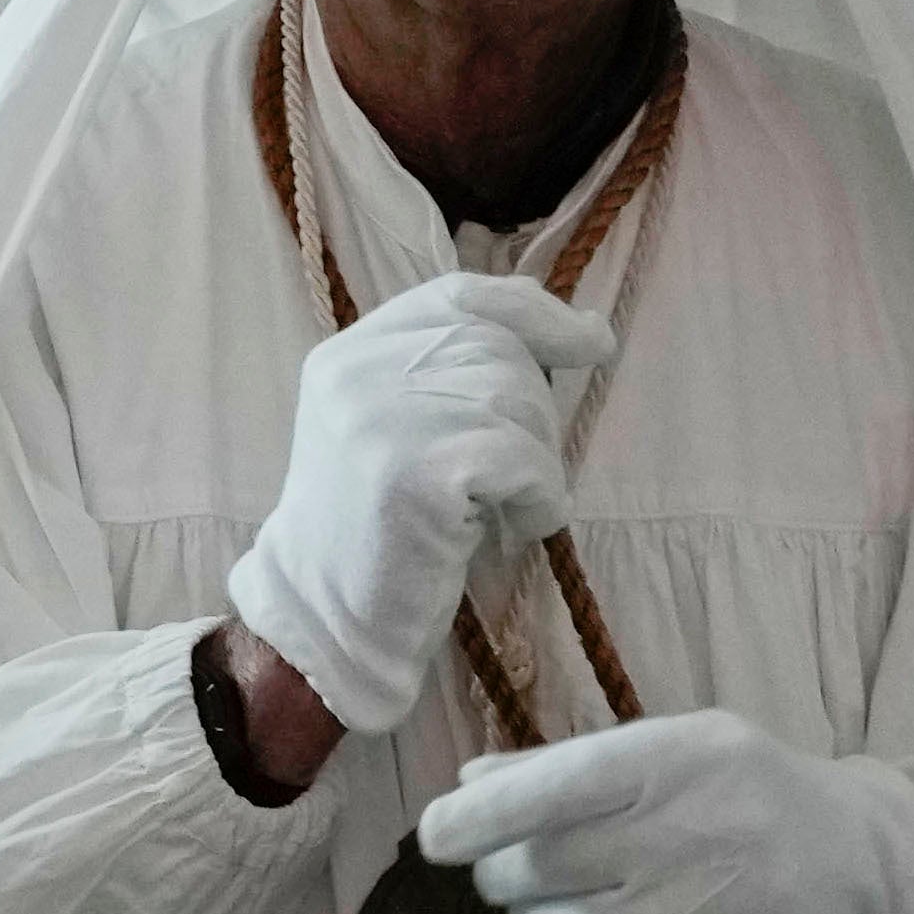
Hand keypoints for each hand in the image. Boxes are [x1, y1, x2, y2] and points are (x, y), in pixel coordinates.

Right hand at [223, 273, 615, 739]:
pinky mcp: (417, 473)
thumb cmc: (377, 530)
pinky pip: (523, 459)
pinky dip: (540, 498)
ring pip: (516, 400)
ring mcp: (382, 419)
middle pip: (497, 348)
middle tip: (526, 471)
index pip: (459, 295)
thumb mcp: (394, 428)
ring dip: (538, 460)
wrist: (325, 618)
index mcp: (350, 353)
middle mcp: (358, 373)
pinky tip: (518, 526)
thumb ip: (448, 373)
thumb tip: (574, 330)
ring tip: (509, 507)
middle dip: (537, 407)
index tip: (589, 340)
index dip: (534, 311)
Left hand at [414, 712, 913, 913]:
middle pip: (523, 873)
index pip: (536, 796)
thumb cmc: (753, 796)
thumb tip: (469, 785)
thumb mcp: (678, 747)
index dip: (468, 821)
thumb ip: (569, 763)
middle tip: (525, 861)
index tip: (436, 833)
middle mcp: (668, 846)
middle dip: (501, 870)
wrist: (860, 881)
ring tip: (585, 893)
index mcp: (664, 767)